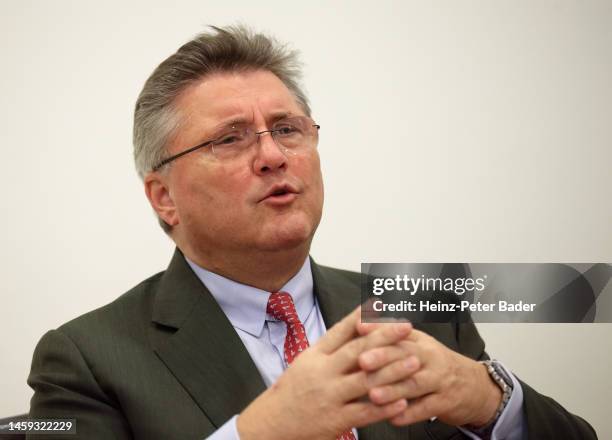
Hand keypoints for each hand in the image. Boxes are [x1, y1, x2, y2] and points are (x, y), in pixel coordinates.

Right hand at [237, 307, 414, 439]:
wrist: (272, 424)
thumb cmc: (291, 392)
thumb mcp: (305, 362)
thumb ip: (330, 348)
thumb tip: (356, 326)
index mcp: (314, 356)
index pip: (340, 331)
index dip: (362, 316)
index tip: (380, 304)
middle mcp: (322, 373)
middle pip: (358, 350)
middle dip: (385, 336)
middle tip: (406, 326)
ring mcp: (329, 396)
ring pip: (366, 380)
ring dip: (393, 370)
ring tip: (414, 361)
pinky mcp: (335, 420)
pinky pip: (365, 412)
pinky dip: (386, 407)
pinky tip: (403, 400)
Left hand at [356, 322, 502, 427]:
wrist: (475, 386)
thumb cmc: (435, 364)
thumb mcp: (418, 345)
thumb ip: (392, 337)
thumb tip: (359, 323)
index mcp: (419, 341)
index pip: (399, 332)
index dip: (379, 329)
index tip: (359, 328)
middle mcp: (430, 357)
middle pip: (406, 355)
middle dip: (383, 358)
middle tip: (362, 362)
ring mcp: (439, 380)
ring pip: (415, 383)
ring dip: (393, 390)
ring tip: (373, 395)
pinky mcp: (446, 402)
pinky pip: (427, 408)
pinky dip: (409, 414)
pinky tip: (393, 418)